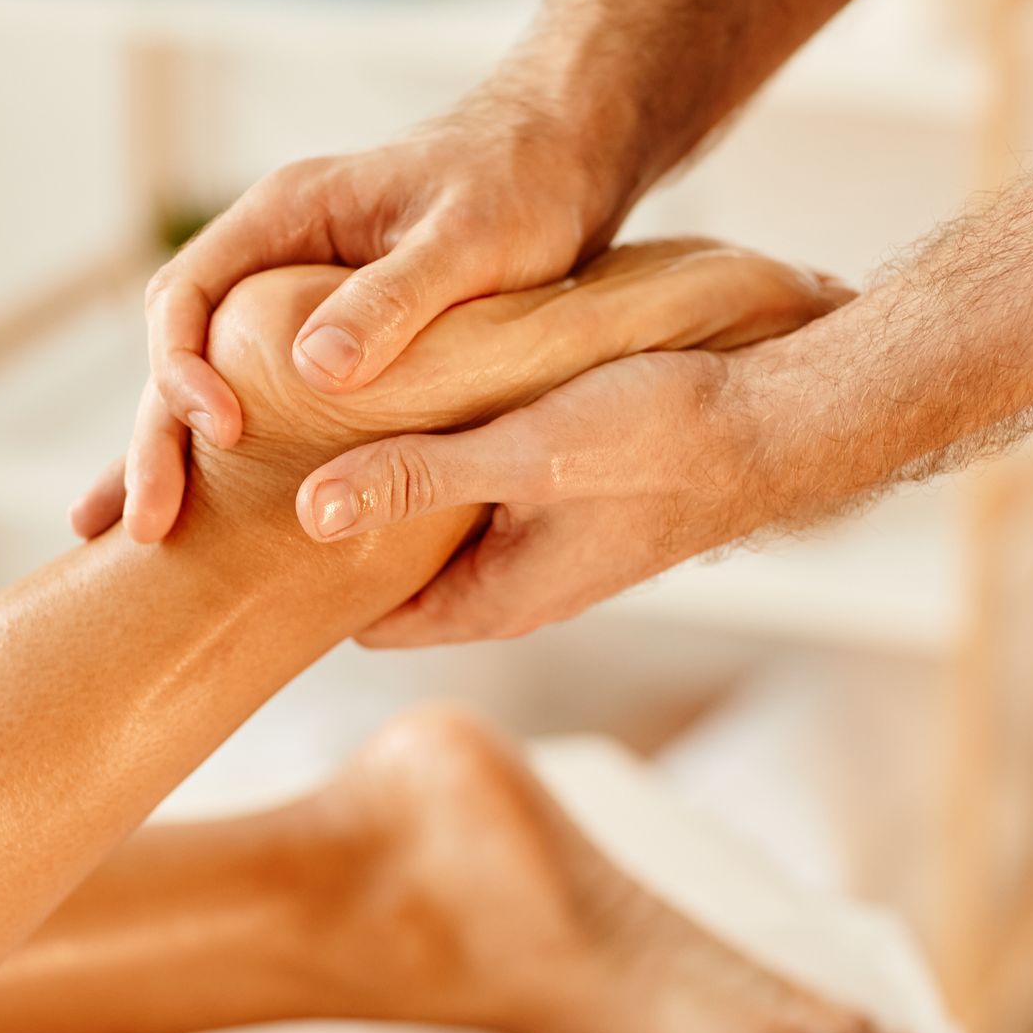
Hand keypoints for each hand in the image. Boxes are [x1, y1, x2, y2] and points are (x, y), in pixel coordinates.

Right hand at [70, 99, 629, 543]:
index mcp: (284, 214)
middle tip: (148, 525)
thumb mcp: (468, 239)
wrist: (563, 165)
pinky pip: (263, 401)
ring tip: (147, 538)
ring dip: (180, 456)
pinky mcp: (329, 343)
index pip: (186, 292)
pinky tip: (219, 523)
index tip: (223, 431)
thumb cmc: (520, 186)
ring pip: (211, 383)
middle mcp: (272, 257)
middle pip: (181, 350)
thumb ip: (395, 296)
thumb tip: (312, 369)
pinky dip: (236, 460)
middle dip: (158, 437)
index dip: (184, 366)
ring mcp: (293, 302)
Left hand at [292, 349, 778, 646]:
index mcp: (497, 600)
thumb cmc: (665, 438)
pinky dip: (436, 467)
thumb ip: (420, 477)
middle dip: (338, 540)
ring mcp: (541, 548)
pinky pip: (476, 499)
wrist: (779, 421)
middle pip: (396, 582)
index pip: (371, 625)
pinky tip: (406, 407)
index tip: (254, 539)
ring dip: (388, 495)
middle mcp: (515, 588)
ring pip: (435, 536)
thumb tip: (309, 511)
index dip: (311, 589)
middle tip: (268, 476)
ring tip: (319, 433)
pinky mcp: (564, 505)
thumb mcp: (527, 453)